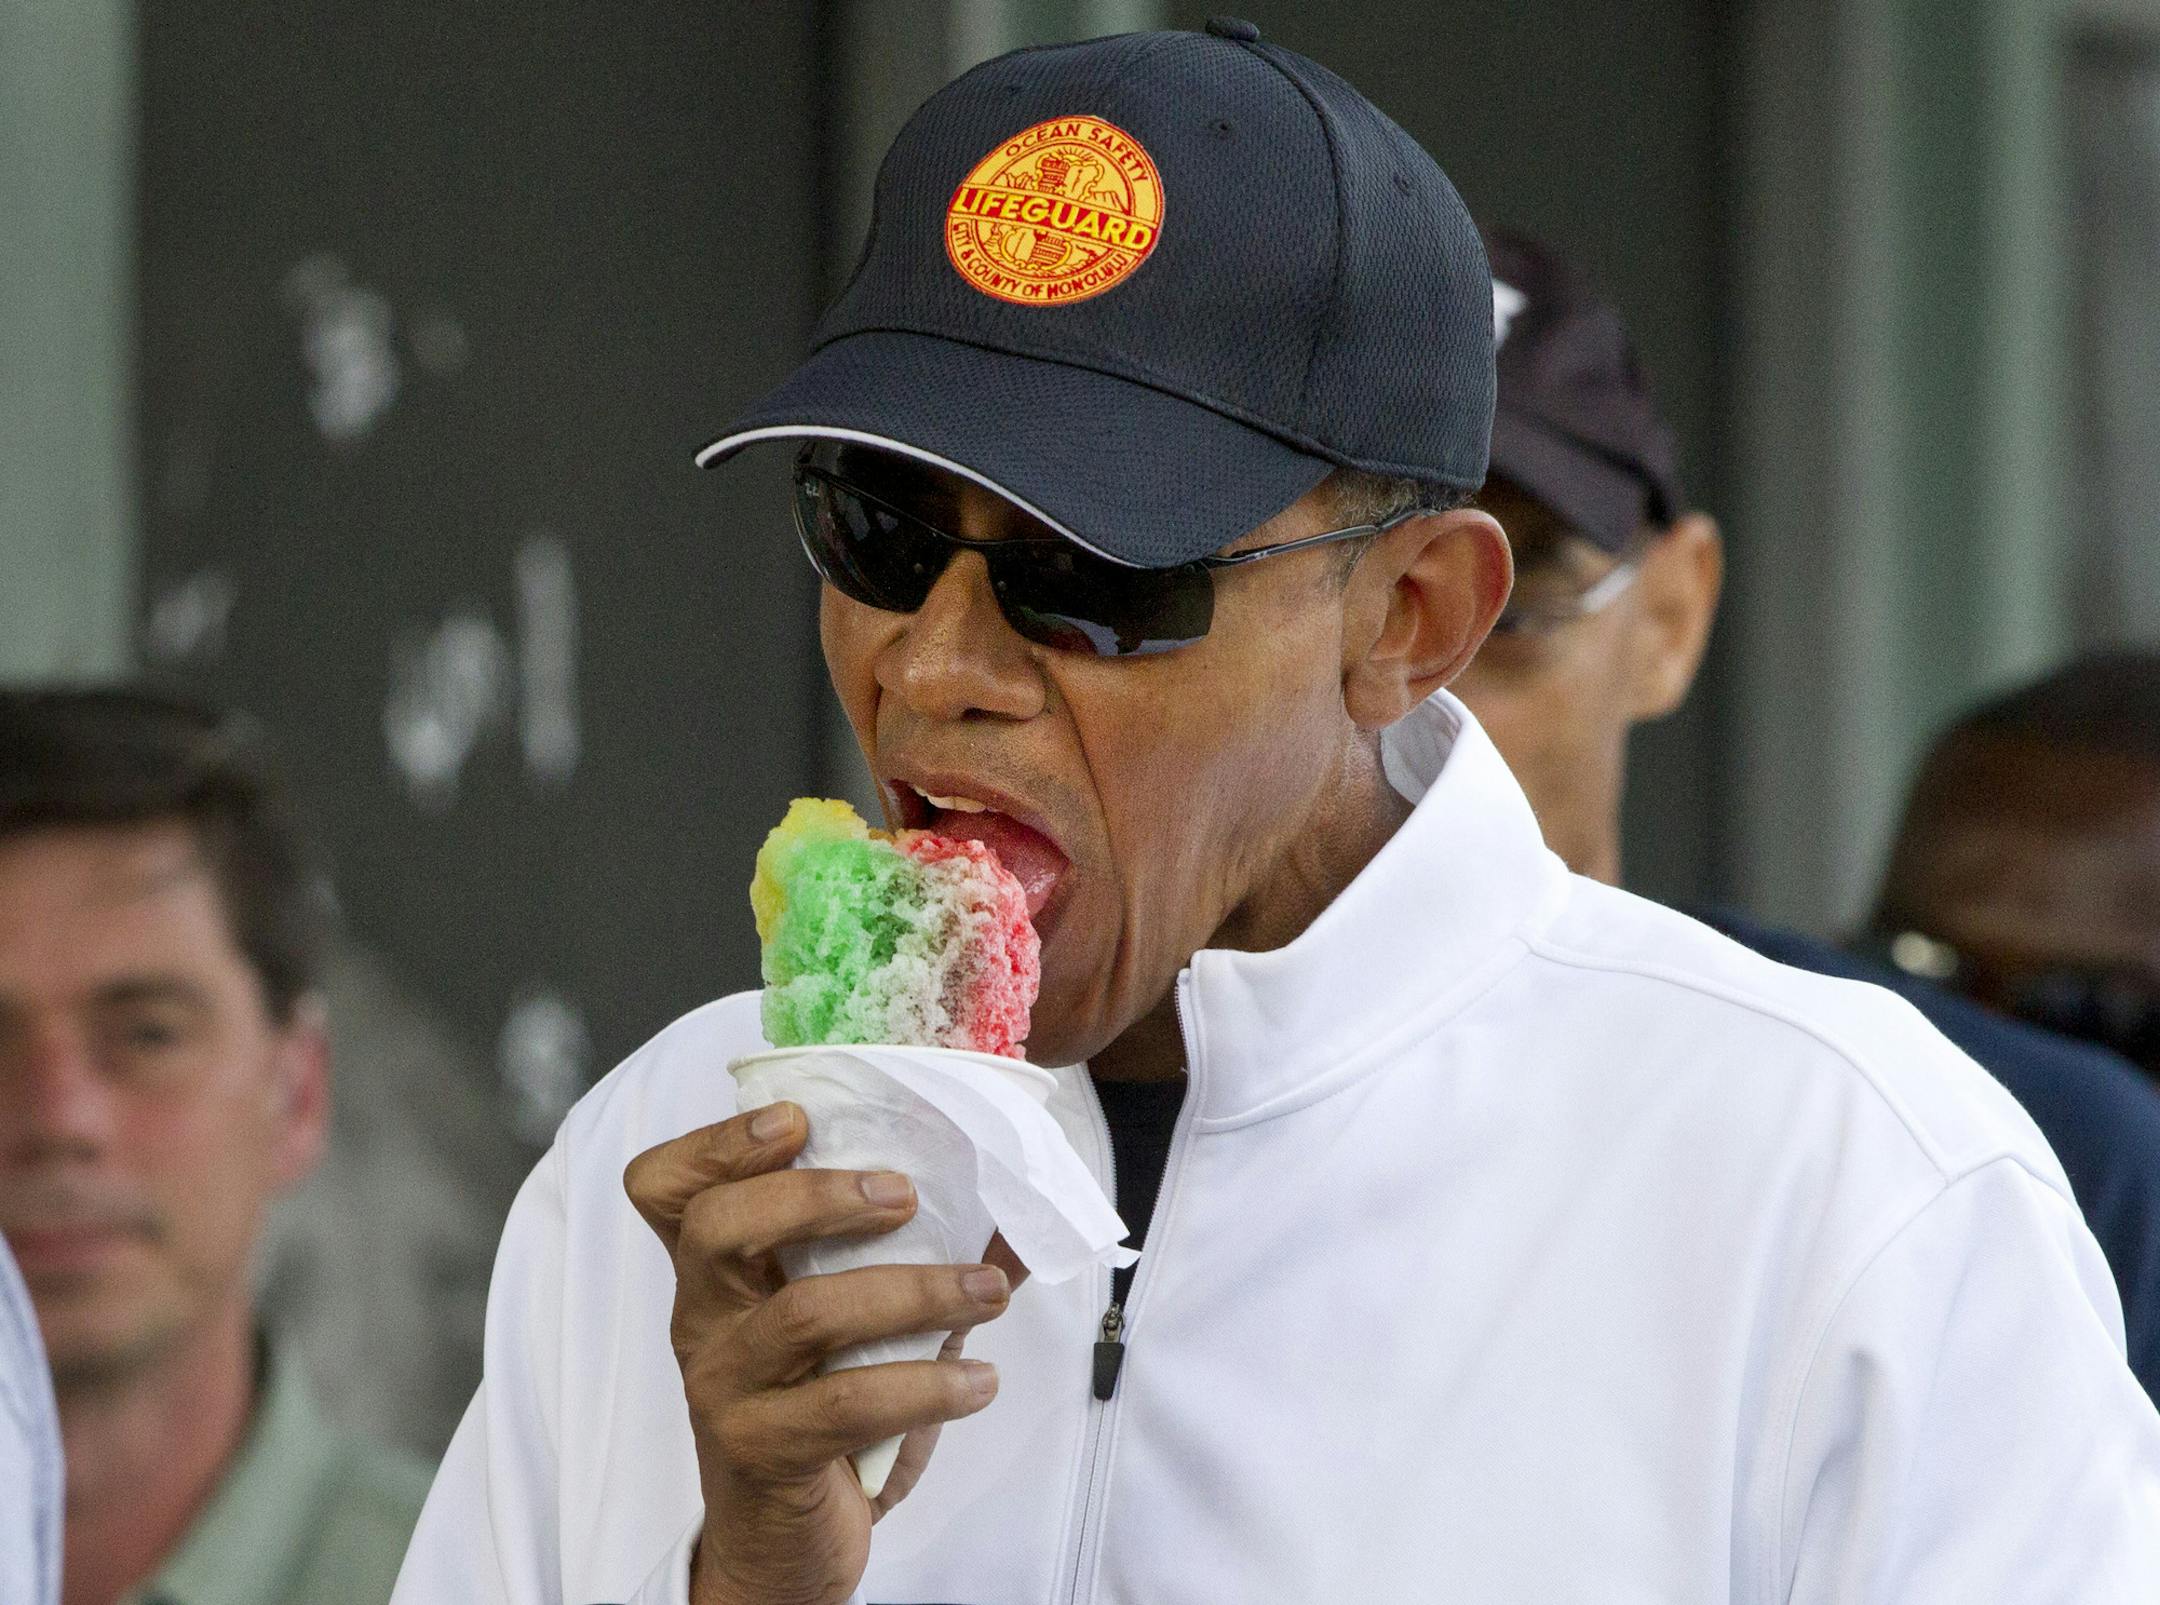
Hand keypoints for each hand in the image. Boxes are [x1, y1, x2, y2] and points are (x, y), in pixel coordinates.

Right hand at [624, 1102, 1020, 1604]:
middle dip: (814, 1195)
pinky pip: (846, 1405)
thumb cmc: (825, 1409)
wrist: (786, 1543)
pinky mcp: (761, 1452)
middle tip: (904, 1194)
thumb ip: (922, 1256)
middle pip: (716, 1226)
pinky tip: (978, 1380)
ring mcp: (725, 1387)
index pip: (668, 1188)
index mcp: (718, 1272)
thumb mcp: (860, 1325)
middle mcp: (704, 1319)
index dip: (717, 1141)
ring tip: (987, 1293)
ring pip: (803, 1314)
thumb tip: (1021, 1207)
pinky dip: (927, 1384)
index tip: (797, 1118)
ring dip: (913, 1291)